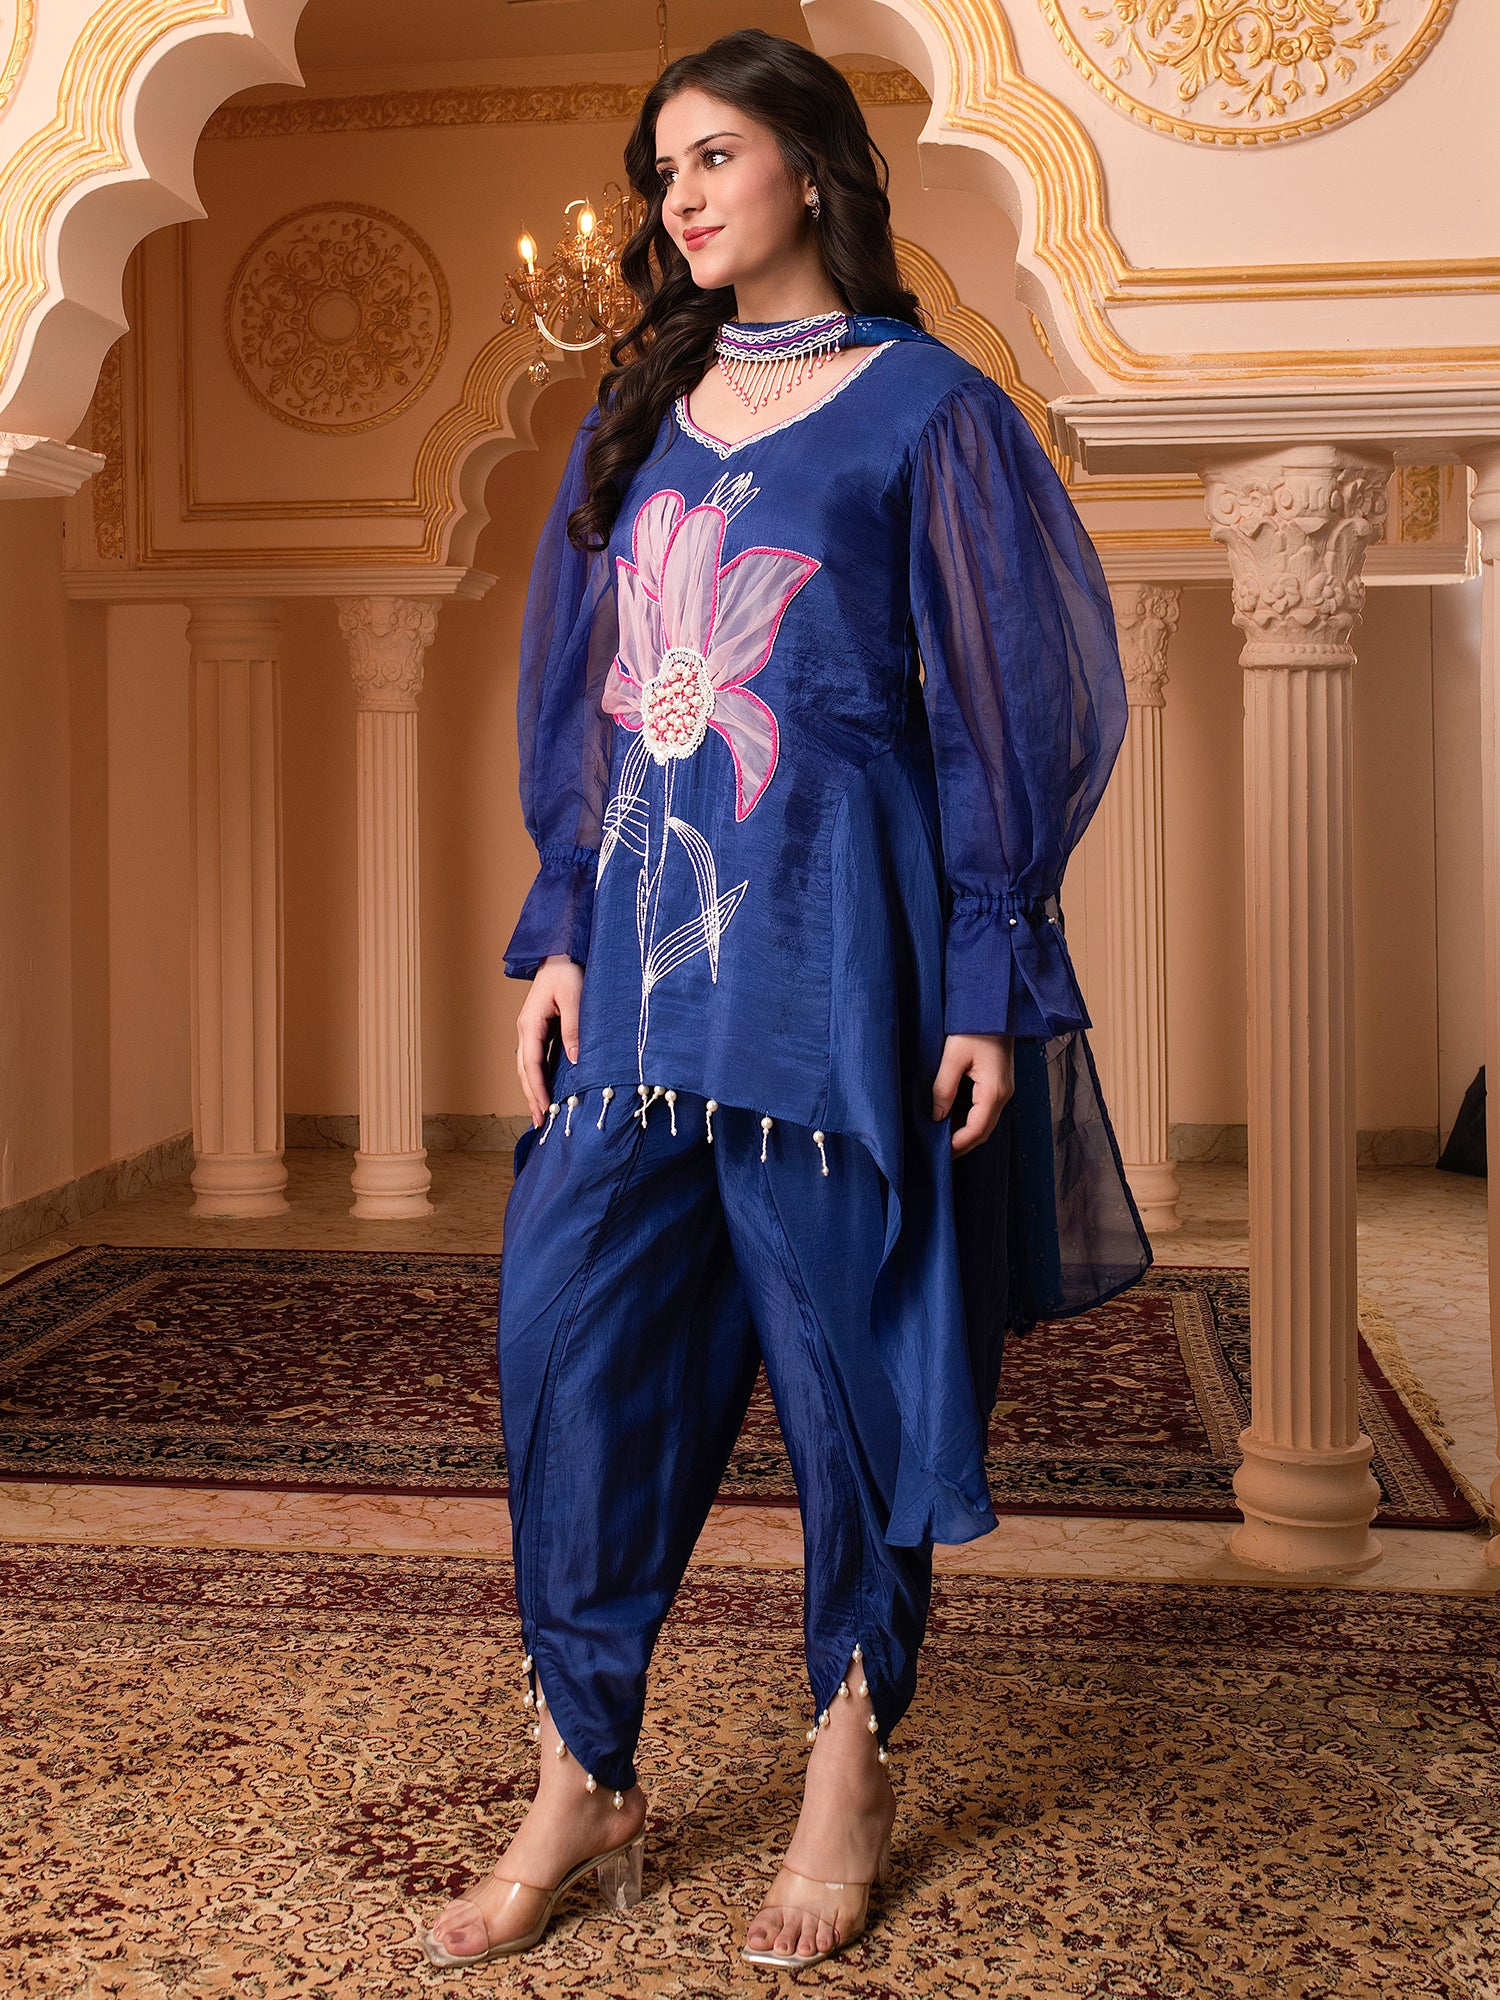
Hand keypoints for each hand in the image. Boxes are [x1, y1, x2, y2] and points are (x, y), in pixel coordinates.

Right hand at [515, 955, 583, 1127]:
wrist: (562, 951)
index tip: (545, 1109)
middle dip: (531, 1097)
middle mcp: (526, 1029)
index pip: (531, 1062)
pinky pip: (537, 1058)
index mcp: (530, 1022)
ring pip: (527, 1067)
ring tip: (541, 1114)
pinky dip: (539, 1077)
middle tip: (541, 1123)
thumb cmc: (568, 970)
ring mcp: (531, 1030)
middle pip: (524, 1070)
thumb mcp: (575, 997)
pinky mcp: (541, 1029)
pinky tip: (547, 1090)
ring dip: (533, 1091)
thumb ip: (574, 1028)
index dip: (537, 1088)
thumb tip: (574, 1060)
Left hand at [931, 1032, 1013, 1156]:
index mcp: (994, 1090)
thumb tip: (937, 1116)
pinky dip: (972, 1121)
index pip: (977, 1129)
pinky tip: (955, 1121)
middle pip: (984, 1131)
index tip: (940, 1153)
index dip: (959, 1144)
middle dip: (963, 1144)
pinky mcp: (1000, 1084)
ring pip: (987, 1122)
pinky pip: (987, 1111)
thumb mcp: (953, 1056)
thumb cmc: (975, 1028)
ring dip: (968, 1134)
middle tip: (941, 1154)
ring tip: (945, 1140)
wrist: (996, 1008)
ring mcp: (1004, 1090)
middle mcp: (1004, 1094)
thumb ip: (944, 1088)